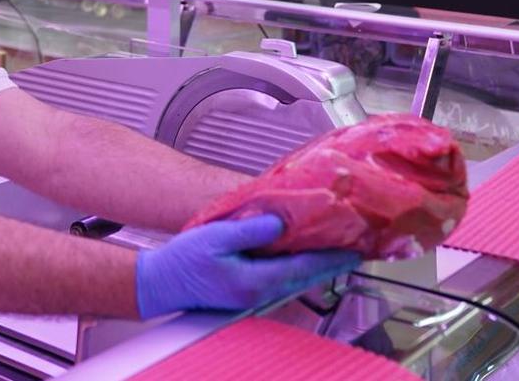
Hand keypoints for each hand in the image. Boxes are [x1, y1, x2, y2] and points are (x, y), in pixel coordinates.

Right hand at [135, 215, 359, 318]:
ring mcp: (255, 295)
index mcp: (256, 280)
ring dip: (319, 265)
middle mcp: (260, 292)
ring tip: (338, 248)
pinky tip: (304, 254)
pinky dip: (300, 266)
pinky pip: (284, 278)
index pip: (305, 268)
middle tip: (358, 247)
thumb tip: (280, 223)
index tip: (356, 250)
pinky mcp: (249, 291)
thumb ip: (250, 230)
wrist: (161, 283)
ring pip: (297, 279)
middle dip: (333, 262)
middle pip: (307, 277)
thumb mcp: (216, 237)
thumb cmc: (183, 261)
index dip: (333, 258)